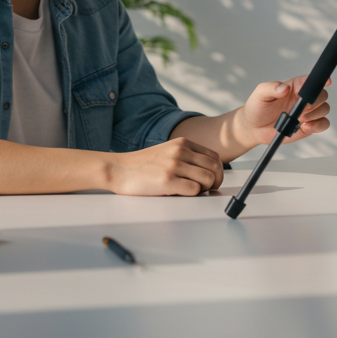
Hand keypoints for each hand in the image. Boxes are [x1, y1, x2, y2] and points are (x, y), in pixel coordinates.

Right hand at [105, 137, 224, 195]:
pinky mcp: (168, 180)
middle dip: (215, 181)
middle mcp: (181, 151)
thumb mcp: (168, 151)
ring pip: (208, 179)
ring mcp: (174, 165)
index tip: (212, 180)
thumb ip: (187, 156)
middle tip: (207, 189)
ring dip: (205, 189)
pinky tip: (182, 193)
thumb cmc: (143, 164)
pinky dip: (193, 194)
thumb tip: (209, 171)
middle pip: (215, 168)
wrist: (119, 169)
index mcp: (183, 143)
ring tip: (193, 191)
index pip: (214, 157)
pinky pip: (194, 189)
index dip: (217, 171)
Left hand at [237, 75, 331, 144]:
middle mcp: (303, 99)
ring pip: (324, 109)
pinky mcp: (308, 126)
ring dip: (316, 114)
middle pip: (322, 95)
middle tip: (303, 108)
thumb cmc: (257, 108)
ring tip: (302, 119)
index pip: (311, 80)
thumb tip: (284, 87)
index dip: (321, 80)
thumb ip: (272, 87)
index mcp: (295, 87)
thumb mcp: (260, 94)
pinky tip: (305, 126)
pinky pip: (323, 124)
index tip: (326, 82)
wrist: (254, 129)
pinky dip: (318, 126)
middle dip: (316, 101)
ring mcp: (307, 113)